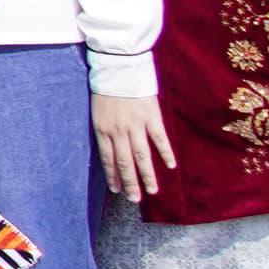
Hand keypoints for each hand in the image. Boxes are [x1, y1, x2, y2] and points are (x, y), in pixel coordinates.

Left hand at [94, 90, 176, 204]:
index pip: (107, 159)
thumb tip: (111, 149)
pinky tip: (170, 166)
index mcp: (103, 129)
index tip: (117, 190)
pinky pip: (159, 139)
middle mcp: (118, 130)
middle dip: (129, 182)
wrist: (118, 69)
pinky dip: (165, 153)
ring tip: (152, 190)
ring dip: (147, 175)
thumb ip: (105, 130)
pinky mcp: (151, 117)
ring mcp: (135, 125)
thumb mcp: (98, 111)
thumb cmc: (106, 89)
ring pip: (142, 156)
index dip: (112, 176)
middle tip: (135, 199)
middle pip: (124, 162)